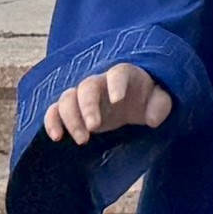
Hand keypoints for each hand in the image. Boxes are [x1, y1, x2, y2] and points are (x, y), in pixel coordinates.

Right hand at [39, 60, 170, 151]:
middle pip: (87, 85)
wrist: (132, 104)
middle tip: (94, 127)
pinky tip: (56, 137)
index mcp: (124, 75)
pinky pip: (54, 110)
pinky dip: (51, 122)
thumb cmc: (147, 99)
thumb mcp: (161, 101)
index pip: (118, 73)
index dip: (116, 84)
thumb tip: (152, 119)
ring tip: (83, 140)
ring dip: (70, 118)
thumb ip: (160, 105)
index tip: (118, 100)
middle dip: (88, 106)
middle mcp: (100, 82)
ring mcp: (83, 95)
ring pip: (67, 98)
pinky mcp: (72, 110)